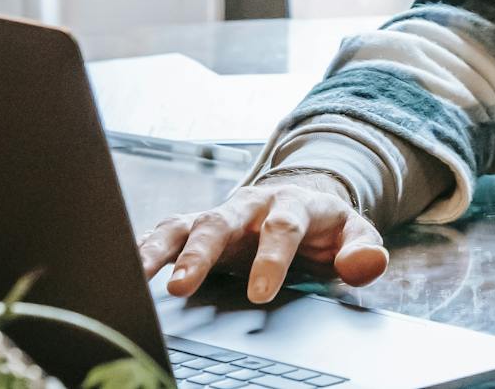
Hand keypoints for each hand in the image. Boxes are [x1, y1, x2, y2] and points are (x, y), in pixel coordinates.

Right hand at [138, 173, 388, 303]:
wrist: (301, 201)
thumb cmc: (324, 227)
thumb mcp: (353, 234)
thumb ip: (362, 250)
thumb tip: (369, 265)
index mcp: (292, 205)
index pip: (283, 228)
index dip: (272, 259)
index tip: (261, 293)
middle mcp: (250, 205)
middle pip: (223, 221)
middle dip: (201, 253)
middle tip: (182, 287)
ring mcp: (220, 214)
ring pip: (186, 225)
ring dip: (161, 250)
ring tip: (137, 276)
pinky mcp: (196, 225)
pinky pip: (166, 233)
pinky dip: (144, 248)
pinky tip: (125, 269)